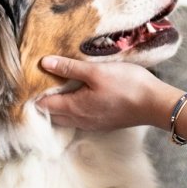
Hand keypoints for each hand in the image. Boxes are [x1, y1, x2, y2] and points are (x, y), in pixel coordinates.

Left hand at [37, 56, 179, 131]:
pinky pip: (81, 118)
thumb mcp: (96, 72)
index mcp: (74, 107)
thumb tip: (44, 63)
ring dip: (60, 106)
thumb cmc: (127, 86)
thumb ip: (69, 68)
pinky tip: (82, 96)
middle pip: (53, 114)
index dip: (34, 93)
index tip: (31, 80)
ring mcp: (93, 124)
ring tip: (60, 88)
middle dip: (45, 101)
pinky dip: (74, 109)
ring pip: (67, 117)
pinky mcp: (104, 123)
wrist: (155, 104)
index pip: (43, 105)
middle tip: (42, 83)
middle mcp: (80, 120)